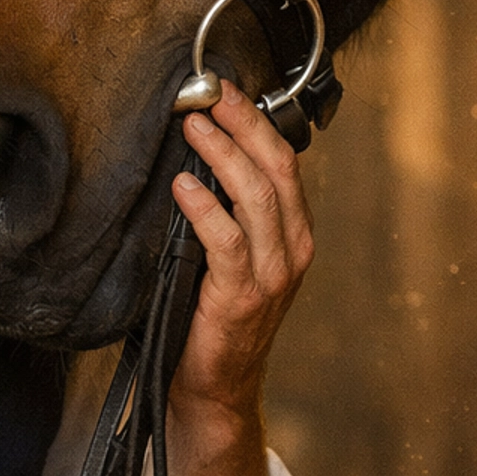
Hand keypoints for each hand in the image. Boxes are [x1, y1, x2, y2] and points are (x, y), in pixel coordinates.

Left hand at [160, 83, 314, 475]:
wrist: (212, 388)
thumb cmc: (209, 314)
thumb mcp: (226, 255)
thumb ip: (225, 212)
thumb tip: (190, 152)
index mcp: (294, 234)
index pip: (282, 163)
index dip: (255, 121)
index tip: (224, 87)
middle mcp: (292, 249)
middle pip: (275, 169)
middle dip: (242, 124)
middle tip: (206, 92)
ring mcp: (272, 274)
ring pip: (256, 198)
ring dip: (223, 155)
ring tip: (192, 125)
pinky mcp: (242, 297)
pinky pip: (227, 242)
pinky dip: (205, 209)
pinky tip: (182, 185)